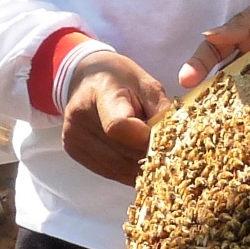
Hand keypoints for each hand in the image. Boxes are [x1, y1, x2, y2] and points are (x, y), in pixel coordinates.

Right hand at [63, 52, 168, 184]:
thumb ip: (161, 112)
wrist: (87, 77)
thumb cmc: (121, 78)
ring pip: (116, 168)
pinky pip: (108, 171)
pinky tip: (141, 166)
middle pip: (122, 152)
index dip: (145, 139)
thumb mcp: (147, 85)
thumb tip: (176, 142)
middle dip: (150, 157)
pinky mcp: (73, 150)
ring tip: (158, 163)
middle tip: (170, 156)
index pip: (119, 126)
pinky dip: (128, 172)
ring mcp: (73, 136)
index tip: (163, 138)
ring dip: (141, 170)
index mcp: (101, 93)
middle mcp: (80, 117)